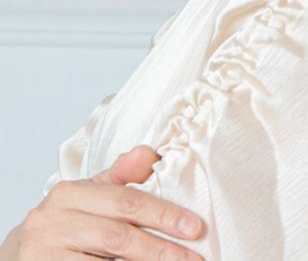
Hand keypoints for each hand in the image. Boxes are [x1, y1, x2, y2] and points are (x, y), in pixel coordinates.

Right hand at [0, 145, 205, 259]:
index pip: (126, 202)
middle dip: (160, 250)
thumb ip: (120, 176)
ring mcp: (42, 255)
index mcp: (68, 193)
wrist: (16, 256)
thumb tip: (151, 154)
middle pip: (118, 238)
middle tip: (193, 260)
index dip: (163, 215)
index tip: (194, 227)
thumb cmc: (63, 223)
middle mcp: (52, 223)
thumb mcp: (87, 194)